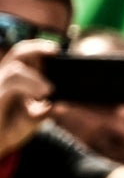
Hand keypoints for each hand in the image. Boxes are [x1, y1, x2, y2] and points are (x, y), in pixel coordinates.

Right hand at [0, 39, 57, 156]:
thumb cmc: (10, 129)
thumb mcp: (33, 119)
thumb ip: (45, 111)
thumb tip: (63, 105)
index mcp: (15, 80)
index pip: (24, 56)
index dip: (38, 49)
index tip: (57, 49)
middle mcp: (3, 78)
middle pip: (18, 53)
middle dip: (37, 48)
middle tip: (55, 51)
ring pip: (15, 69)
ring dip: (35, 78)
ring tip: (49, 90)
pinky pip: (10, 84)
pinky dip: (28, 87)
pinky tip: (42, 95)